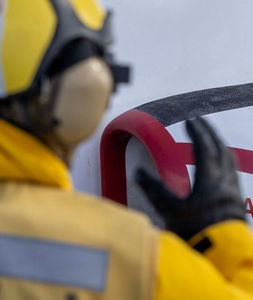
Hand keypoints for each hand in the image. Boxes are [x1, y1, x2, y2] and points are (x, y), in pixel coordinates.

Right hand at [136, 117, 244, 243]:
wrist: (224, 254)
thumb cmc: (197, 232)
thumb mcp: (170, 210)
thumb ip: (154, 190)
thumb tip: (138, 173)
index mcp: (209, 178)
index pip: (204, 147)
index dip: (197, 131)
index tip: (189, 120)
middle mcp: (225, 180)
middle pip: (220, 148)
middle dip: (210, 132)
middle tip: (200, 121)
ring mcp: (233, 189)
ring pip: (229, 159)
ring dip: (219, 144)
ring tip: (210, 138)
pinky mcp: (236, 200)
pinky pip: (231, 170)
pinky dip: (223, 159)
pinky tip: (218, 165)